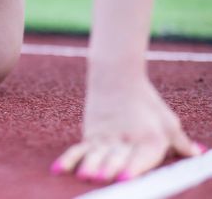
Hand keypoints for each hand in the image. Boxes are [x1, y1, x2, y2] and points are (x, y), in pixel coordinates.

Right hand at [51, 75, 204, 182]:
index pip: (141, 156)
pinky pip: (77, 150)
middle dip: (110, 169)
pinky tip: (58, 171)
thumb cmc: (145, 101)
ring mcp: (104, 138)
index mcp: (149, 137)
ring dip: (90, 165)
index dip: (132, 168)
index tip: (124, 178)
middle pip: (116, 157)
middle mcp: (125, 139)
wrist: (116, 77)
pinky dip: (67, 160)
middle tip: (104, 178)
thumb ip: (181, 142)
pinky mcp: (89, 136)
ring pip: (95, 155)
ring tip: (87, 176)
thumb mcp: (167, 120)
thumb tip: (198, 154)